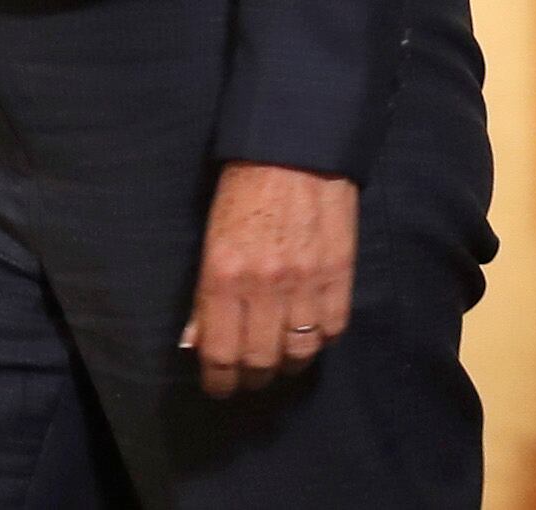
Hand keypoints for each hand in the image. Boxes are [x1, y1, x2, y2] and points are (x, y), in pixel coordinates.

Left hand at [179, 161, 355, 394]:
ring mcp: (306, 282)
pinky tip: (309, 333)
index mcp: (224, 274)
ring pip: (298, 353)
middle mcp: (265, 285)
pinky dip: (319, 340)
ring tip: (278, 361)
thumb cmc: (244, 186)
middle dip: (250, 378)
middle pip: (259, 360)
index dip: (218, 380)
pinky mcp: (339, 275)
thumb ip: (205, 293)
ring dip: (286, 365)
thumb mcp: (211, 235)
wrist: (295, 147)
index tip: (218, 387)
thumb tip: (196, 341)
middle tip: (247, 378)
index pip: (220, 352)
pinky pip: (332, 330)